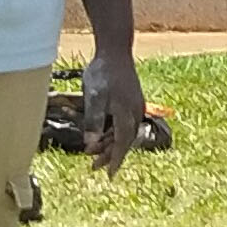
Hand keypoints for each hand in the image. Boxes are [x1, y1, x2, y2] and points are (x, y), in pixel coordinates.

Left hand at [72, 48, 147, 175]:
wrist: (115, 51)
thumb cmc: (103, 73)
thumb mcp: (93, 97)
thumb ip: (94, 121)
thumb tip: (91, 144)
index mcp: (126, 114)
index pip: (122, 144)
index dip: (115, 160)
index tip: (110, 176)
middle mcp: (134, 113)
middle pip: (124, 141)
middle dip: (109, 155)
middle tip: (94, 167)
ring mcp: (135, 106)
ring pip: (123, 133)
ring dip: (109, 144)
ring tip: (92, 153)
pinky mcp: (131, 101)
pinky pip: (124, 123)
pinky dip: (112, 132)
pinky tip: (101, 135)